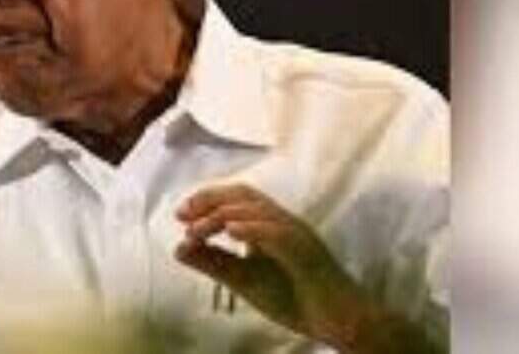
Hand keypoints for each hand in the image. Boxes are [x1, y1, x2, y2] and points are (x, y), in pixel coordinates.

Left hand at [174, 184, 437, 352]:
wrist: (341, 323)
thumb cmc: (297, 299)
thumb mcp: (245, 281)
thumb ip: (214, 264)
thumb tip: (177, 248)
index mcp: (272, 226)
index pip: (238, 198)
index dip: (207, 199)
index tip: (181, 214)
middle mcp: (286, 223)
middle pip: (246, 195)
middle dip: (211, 199)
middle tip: (183, 215)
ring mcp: (299, 236)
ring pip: (259, 211)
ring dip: (223, 216)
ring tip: (197, 230)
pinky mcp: (308, 254)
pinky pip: (280, 234)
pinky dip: (254, 229)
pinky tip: (231, 232)